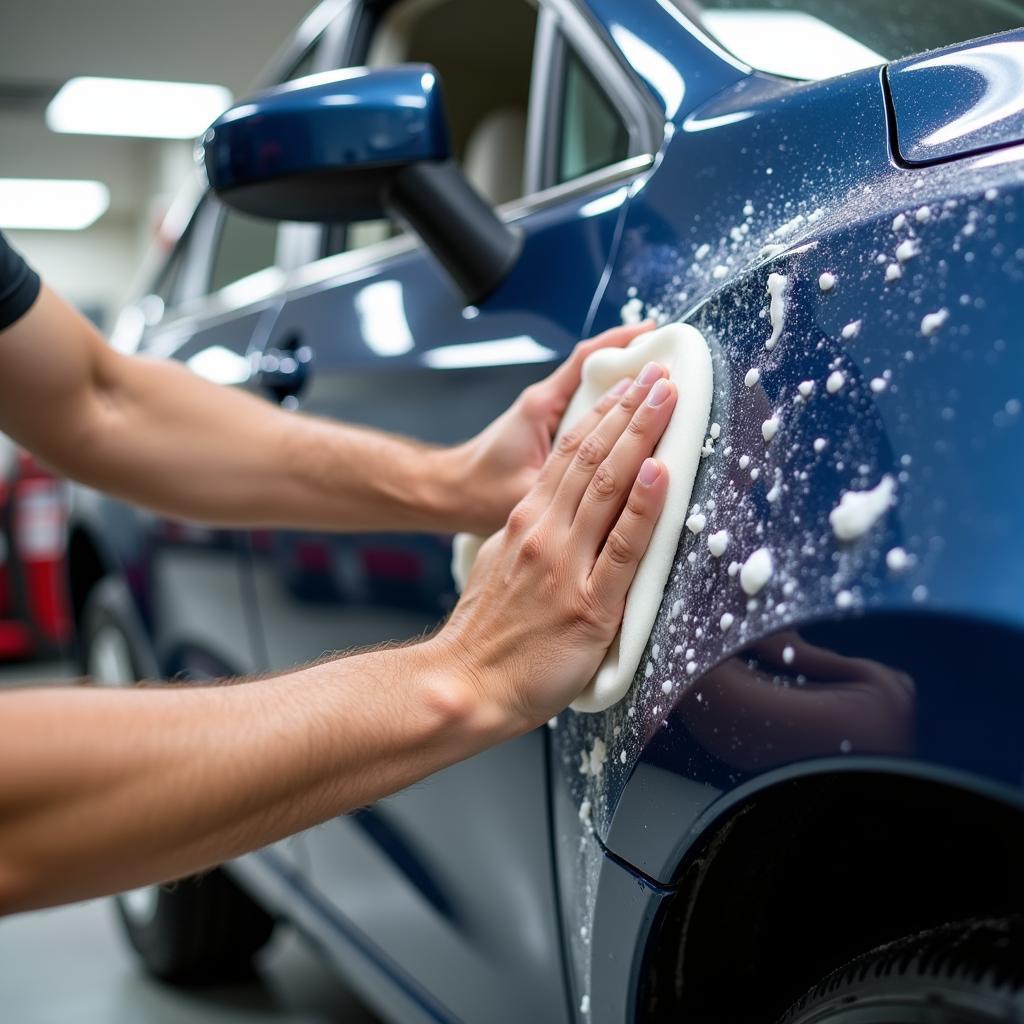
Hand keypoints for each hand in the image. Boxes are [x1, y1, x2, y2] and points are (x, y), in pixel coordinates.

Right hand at [430, 360, 675, 728]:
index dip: (603, 414)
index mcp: (526, 521)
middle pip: (592, 457)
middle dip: (628, 410)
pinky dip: (644, 506)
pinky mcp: (589, 604)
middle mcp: (544, 532)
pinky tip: (661, 473)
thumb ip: (530, 536)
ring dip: (640, 436)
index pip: (569, 454)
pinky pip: (623, 546)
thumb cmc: (486, 633)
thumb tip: (558, 518)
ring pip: (608, 486)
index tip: (629, 386)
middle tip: (659, 375)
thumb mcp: (499, 564)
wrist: (465, 684)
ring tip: (666, 399)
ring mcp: (565, 564)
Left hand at [444, 321, 655, 534]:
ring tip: (664, 381)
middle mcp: (545, 402)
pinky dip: (613, 407)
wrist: (452, 494)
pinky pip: (588, 411)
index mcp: (540, 406)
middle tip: (672, 361)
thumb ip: (563, 484)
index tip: (653, 334)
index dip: (620, 343)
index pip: (585, 362)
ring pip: (594, 389)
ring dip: (628, 385)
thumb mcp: (524, 492)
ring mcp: (548, 415)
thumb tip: (607, 491)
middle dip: (634, 362)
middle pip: (596, 369)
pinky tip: (636, 416)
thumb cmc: (480, 493)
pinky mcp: (550, 431)